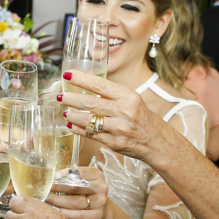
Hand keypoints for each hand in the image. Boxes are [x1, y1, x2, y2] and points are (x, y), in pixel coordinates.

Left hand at [45, 166, 108, 218]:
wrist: (102, 210)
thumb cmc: (87, 192)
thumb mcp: (83, 181)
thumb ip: (71, 177)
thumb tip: (53, 176)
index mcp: (97, 175)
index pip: (80, 172)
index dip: (65, 174)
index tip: (53, 176)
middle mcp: (101, 188)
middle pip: (76, 187)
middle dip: (58, 187)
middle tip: (45, 189)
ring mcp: (100, 202)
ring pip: (75, 202)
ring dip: (59, 201)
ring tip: (48, 199)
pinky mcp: (97, 215)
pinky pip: (78, 215)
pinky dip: (66, 213)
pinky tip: (56, 210)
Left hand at [59, 71, 176, 167]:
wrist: (158, 142)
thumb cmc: (143, 119)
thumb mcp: (133, 101)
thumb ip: (112, 95)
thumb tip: (87, 87)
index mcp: (128, 96)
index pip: (99, 84)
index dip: (80, 79)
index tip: (67, 75)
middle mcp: (123, 111)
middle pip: (90, 103)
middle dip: (71, 99)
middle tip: (60, 96)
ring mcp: (118, 128)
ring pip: (88, 120)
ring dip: (72, 115)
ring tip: (65, 111)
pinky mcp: (114, 143)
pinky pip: (91, 135)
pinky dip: (78, 129)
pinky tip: (71, 124)